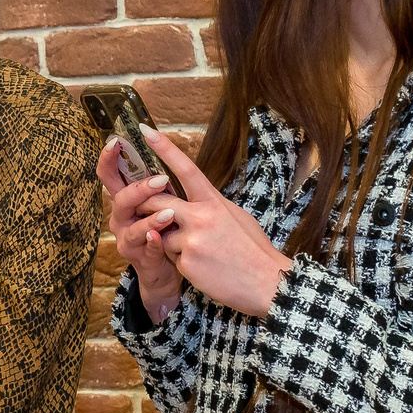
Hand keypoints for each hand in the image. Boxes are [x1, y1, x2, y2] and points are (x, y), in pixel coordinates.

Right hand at [99, 139, 185, 321]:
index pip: (109, 175)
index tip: (115, 141)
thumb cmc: (165, 227)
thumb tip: (161, 146)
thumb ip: (157, 182)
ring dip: (151, 218)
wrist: (166, 267)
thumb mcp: (160, 201)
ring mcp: (127, 239)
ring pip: (133, 227)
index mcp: (124, 199)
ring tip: (170, 213)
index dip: (107, 158)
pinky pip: (146, 248)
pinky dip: (153, 242)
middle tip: (162, 180)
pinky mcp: (139, 258)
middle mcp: (120, 218)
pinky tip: (161, 237)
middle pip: (120, 199)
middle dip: (139, 189)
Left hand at [135, 127, 292, 320]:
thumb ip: (209, 206)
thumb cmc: (252, 249)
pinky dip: (182, 263)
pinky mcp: (187, 262)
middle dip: (147, 206)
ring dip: (172, 244)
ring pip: (162, 235)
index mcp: (214, 201)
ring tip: (202, 253)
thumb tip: (192, 200)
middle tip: (146, 210)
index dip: (164, 148)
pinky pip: (171, 258)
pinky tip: (204, 269)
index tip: (145, 131)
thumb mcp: (235, 217)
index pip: (186, 169)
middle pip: (157, 201)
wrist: (267, 282)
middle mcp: (201, 216)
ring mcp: (193, 239)